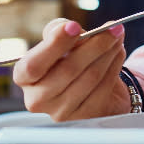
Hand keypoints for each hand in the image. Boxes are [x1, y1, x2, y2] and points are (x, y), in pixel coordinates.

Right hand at [12, 18, 131, 120]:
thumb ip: (59, 29)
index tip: (74, 26)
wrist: (90, 84)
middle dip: (95, 45)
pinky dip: (114, 66)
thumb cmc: (70, 57)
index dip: (54, 45)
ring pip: (90, 77)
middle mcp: (37, 99)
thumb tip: (68, 28)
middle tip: (113, 27)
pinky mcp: (84, 117)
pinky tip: (118, 53)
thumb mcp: (60, 40)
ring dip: (109, 53)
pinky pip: (103, 88)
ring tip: (117, 36)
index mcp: (24, 77)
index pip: (33, 65)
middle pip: (68, 70)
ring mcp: (60, 112)